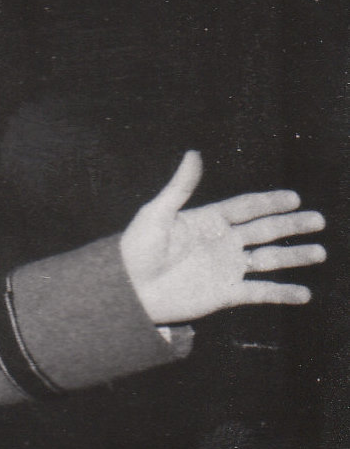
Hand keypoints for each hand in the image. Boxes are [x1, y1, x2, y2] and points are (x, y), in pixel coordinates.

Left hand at [120, 151, 325, 323]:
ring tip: (320, 252)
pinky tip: (304, 294)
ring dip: (294, 257)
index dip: (270, 202)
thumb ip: (180, 187)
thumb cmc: (137, 250)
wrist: (128, 290)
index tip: (293, 198)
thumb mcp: (157, 214)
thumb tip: (194, 153)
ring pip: (268, 260)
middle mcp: (221, 243)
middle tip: (318, 220)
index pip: (246, 207)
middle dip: (291, 225)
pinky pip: (259, 292)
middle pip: (264, 231)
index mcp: (208, 221)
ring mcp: (225, 268)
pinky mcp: (224, 294)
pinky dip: (282, 293)